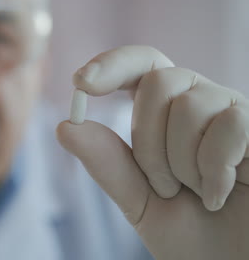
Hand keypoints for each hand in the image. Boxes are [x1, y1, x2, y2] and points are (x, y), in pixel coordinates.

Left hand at [57, 46, 248, 259]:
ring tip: (195, 194)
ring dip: (181, 163)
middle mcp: (199, 104)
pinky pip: (229, 126)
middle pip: (158, 81)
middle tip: (163, 186)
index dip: (112, 64)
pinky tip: (218, 196)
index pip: (140, 65)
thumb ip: (107, 164)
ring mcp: (232, 114)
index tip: (81, 82)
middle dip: (148, 141)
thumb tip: (65, 127)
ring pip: (189, 104)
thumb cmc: (191, 233)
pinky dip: (213, 170)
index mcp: (165, 115)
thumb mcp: (138, 200)